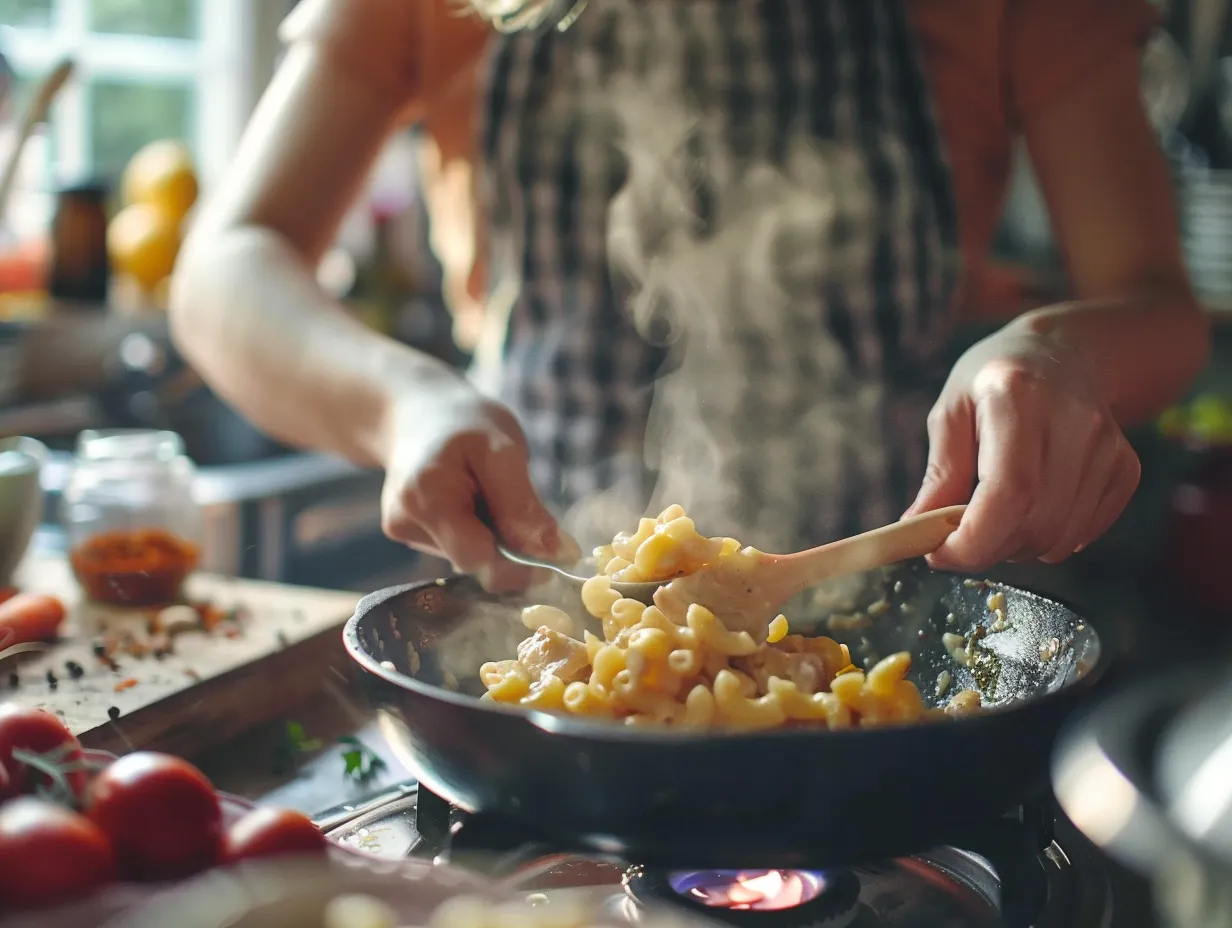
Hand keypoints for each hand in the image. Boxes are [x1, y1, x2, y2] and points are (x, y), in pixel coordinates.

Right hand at [380, 378, 578, 590]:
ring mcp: (401, 528)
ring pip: (465, 556)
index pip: (477, 559)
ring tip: (483, 490)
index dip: (518, 563)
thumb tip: (556, 553)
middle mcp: (406, 520)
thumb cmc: (465, 422)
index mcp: (428, 497)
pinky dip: (472, 529)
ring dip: (490, 535)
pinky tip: (466, 497)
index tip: (550, 549)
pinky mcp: (404, 531)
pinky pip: (453, 546)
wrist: (415, 409)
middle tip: (519, 505)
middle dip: (506, 546)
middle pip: (472, 562)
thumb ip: (522, 505)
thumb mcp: (503, 449)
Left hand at [904, 327, 1140, 570]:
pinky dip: (1049, 538)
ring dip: (1017, 547)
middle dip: (988, 548)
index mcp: (1019, 397)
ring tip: (995, 516)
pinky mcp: (1125, 468)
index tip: (939, 554)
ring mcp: (1107, 447)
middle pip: (1035, 523)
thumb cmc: (994, 382)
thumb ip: (940, 473)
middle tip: (959, 535)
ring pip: (1060, 537)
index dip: (974, 539)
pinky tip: (1030, 508)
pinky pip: (1085, 533)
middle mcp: (1073, 422)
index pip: (1008, 492)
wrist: (1063, 353)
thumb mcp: (951, 411)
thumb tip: (915, 530)